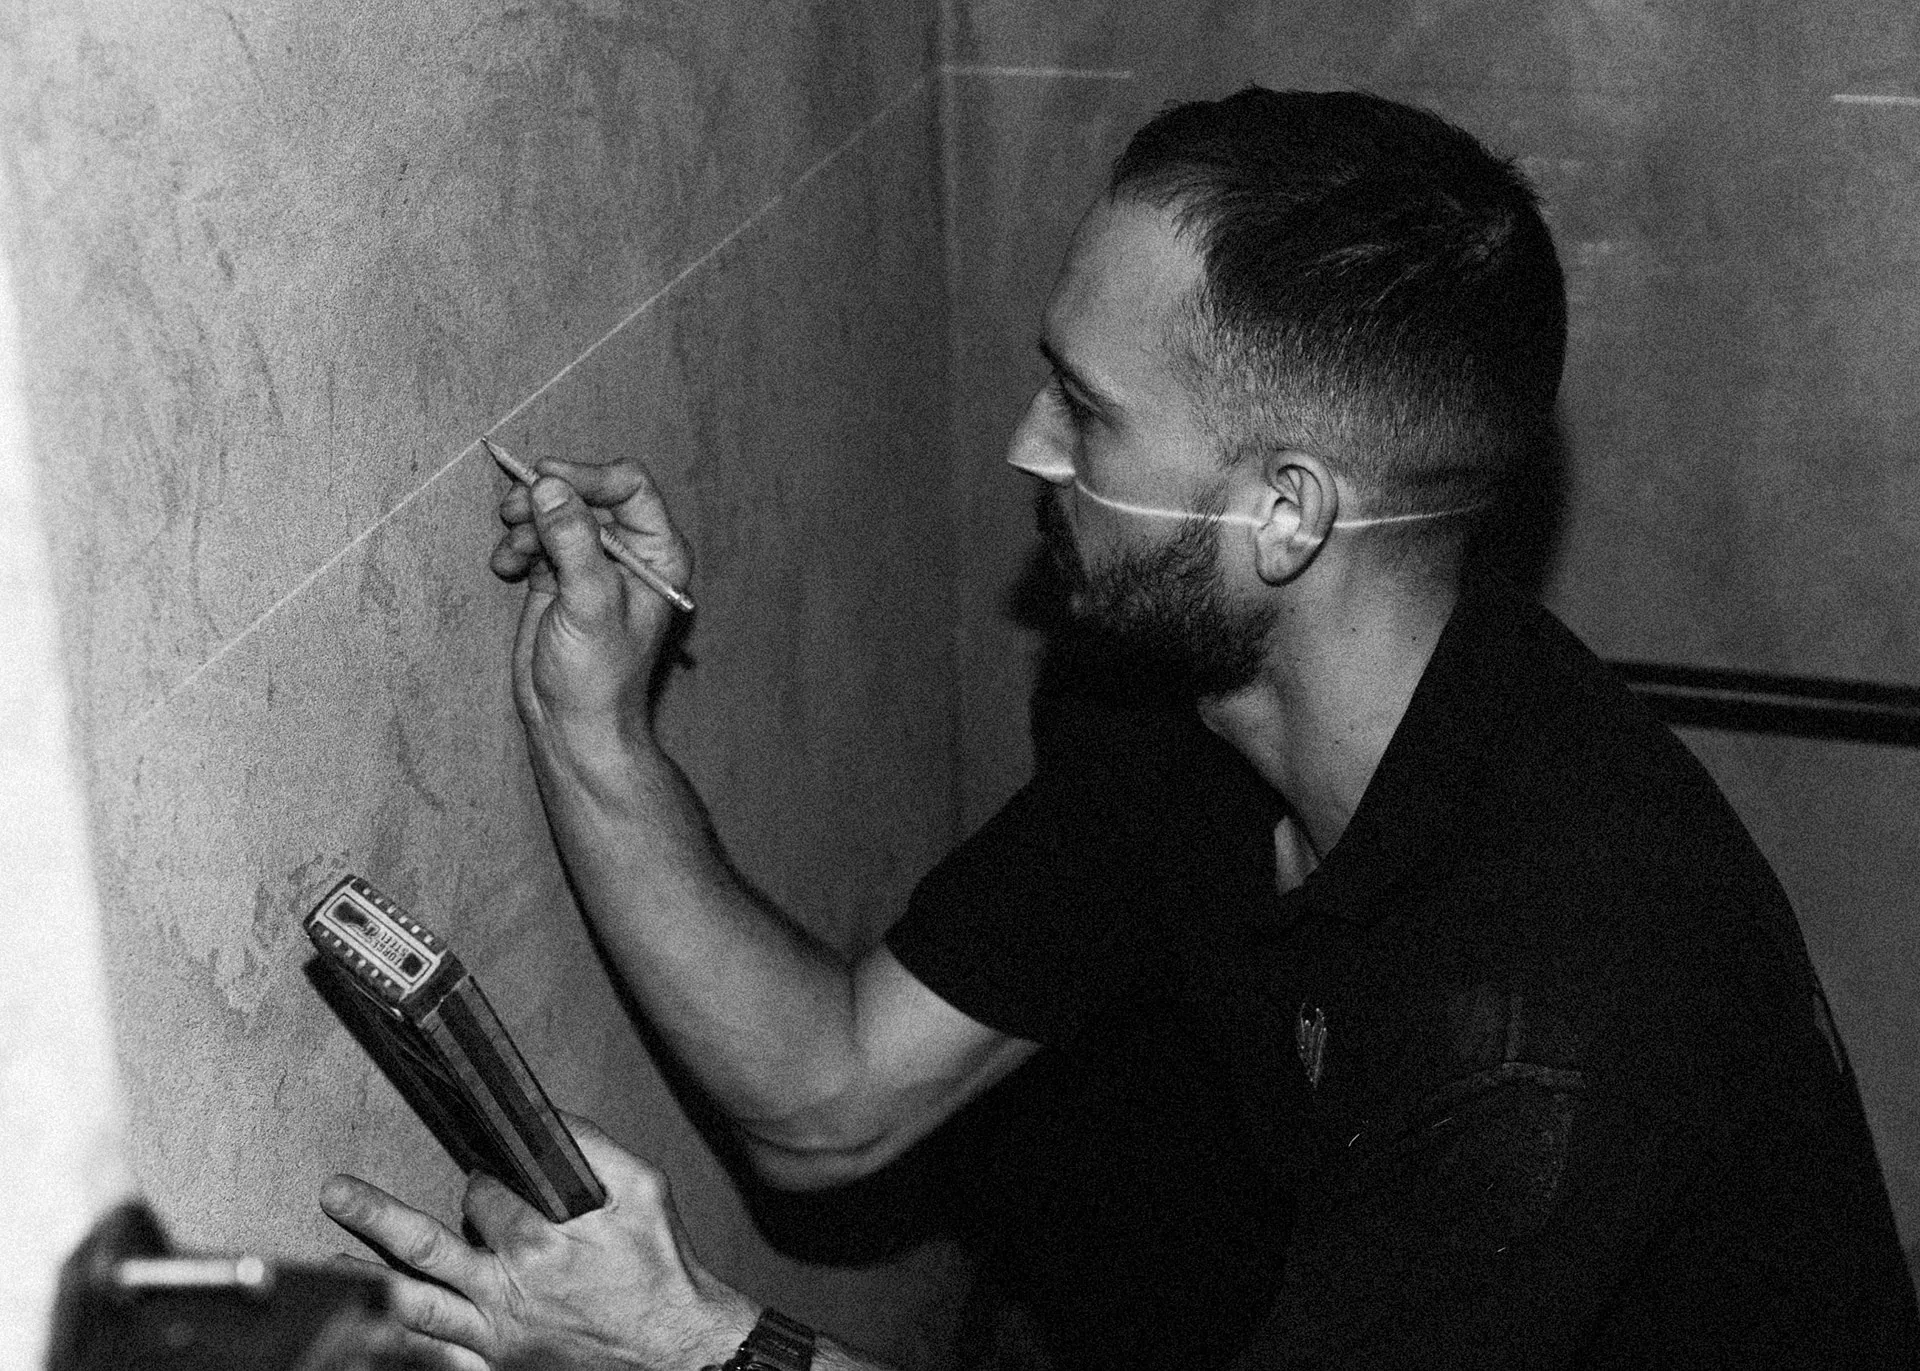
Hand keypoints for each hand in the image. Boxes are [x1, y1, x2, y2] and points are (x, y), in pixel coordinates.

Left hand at [320, 1115, 754, 1370]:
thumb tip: (548, 1120)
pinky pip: (434, 1343)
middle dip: (380, 1215)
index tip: (487, 1171)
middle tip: (335, 1192)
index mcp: (544, 1237)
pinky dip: (394, 1328)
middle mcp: (510, 1284)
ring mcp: (497, 1328)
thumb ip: (593, 1148)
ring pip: (416, 1295)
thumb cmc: (660, 1268)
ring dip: (367, 1271)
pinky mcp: (497, 1358)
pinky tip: (363, 1314)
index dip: (485, 1176)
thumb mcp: (644, 1188)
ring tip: (326, 1259)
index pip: (487, 1191)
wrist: (675, 1350)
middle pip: (432, 1241)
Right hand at [491, 455, 694, 735]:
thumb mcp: (589, 603)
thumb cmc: (598, 674)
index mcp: (658, 552)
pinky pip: (535, 539)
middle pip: (586, 492)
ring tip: (510, 554)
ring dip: (525, 523)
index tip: (544, 479)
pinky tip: (505, 567)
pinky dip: (516, 546)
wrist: (572, 725)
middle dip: (547, 497)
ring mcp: (591, 562)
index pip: (629, 486)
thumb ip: (573, 542)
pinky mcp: (559, 576)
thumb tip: (549, 486)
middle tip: (513, 510)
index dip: (586, 475)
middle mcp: (628, 551)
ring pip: (555, 512)